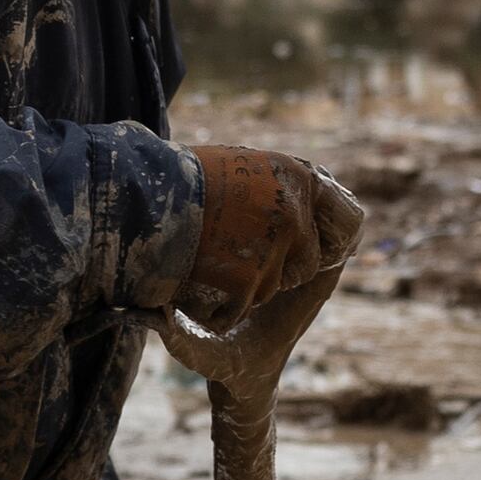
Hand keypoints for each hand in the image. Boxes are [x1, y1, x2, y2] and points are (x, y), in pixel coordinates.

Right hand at [177, 144, 366, 325]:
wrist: (150, 195)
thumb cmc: (184, 177)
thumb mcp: (236, 166)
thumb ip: (264, 187)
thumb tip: (278, 203)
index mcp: (296, 178)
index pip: (330, 214)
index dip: (311, 235)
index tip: (300, 247)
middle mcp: (294, 213)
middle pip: (307, 261)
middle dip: (282, 270)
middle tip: (250, 267)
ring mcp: (275, 247)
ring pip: (273, 287)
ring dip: (248, 289)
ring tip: (215, 279)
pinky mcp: (249, 278)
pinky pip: (242, 308)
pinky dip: (224, 313)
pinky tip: (207, 309)